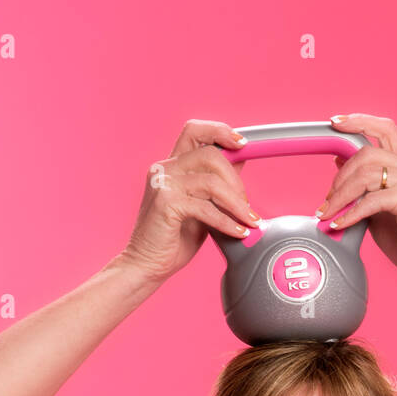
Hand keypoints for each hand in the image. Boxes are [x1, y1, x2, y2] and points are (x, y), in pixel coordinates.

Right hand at [118, 119, 259, 283]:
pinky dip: (227, 221)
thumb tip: (240, 162)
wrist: (147, 264)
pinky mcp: (166, 203)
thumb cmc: (173, 239)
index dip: (220, 132)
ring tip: (249, 221)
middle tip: (247, 205)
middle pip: (210, 154)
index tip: (242, 144)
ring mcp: (163, 183)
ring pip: (211, 182)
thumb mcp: (202, 206)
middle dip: (236, 180)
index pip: (195, 131)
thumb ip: (216, 184)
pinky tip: (238, 233)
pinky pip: (206, 208)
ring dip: (236, 203)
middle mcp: (165, 168)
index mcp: (172, 165)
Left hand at [316, 113, 396, 284]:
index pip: (383, 129)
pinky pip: (370, 199)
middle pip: (366, 152)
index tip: (335, 123)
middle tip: (327, 200)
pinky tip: (340, 225)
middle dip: (340, 175)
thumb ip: (364, 188)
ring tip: (328, 214)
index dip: (358, 121)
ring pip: (365, 174)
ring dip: (340, 195)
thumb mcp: (379, 208)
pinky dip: (350, 213)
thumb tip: (339, 166)